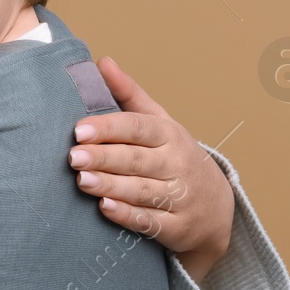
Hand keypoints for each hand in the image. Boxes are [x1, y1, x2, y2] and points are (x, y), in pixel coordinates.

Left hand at [67, 56, 234, 282]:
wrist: (215, 206)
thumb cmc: (175, 156)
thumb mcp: (159, 122)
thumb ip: (129, 95)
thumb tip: (102, 62)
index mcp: (169, 134)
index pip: (137, 127)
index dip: (108, 127)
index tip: (79, 129)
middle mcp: (177, 164)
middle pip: (137, 159)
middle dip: (104, 157)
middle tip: (74, 157)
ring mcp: (179, 197)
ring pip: (142, 190)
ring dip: (111, 186)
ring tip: (82, 181)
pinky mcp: (177, 227)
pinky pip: (151, 221)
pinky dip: (128, 216)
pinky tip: (105, 208)